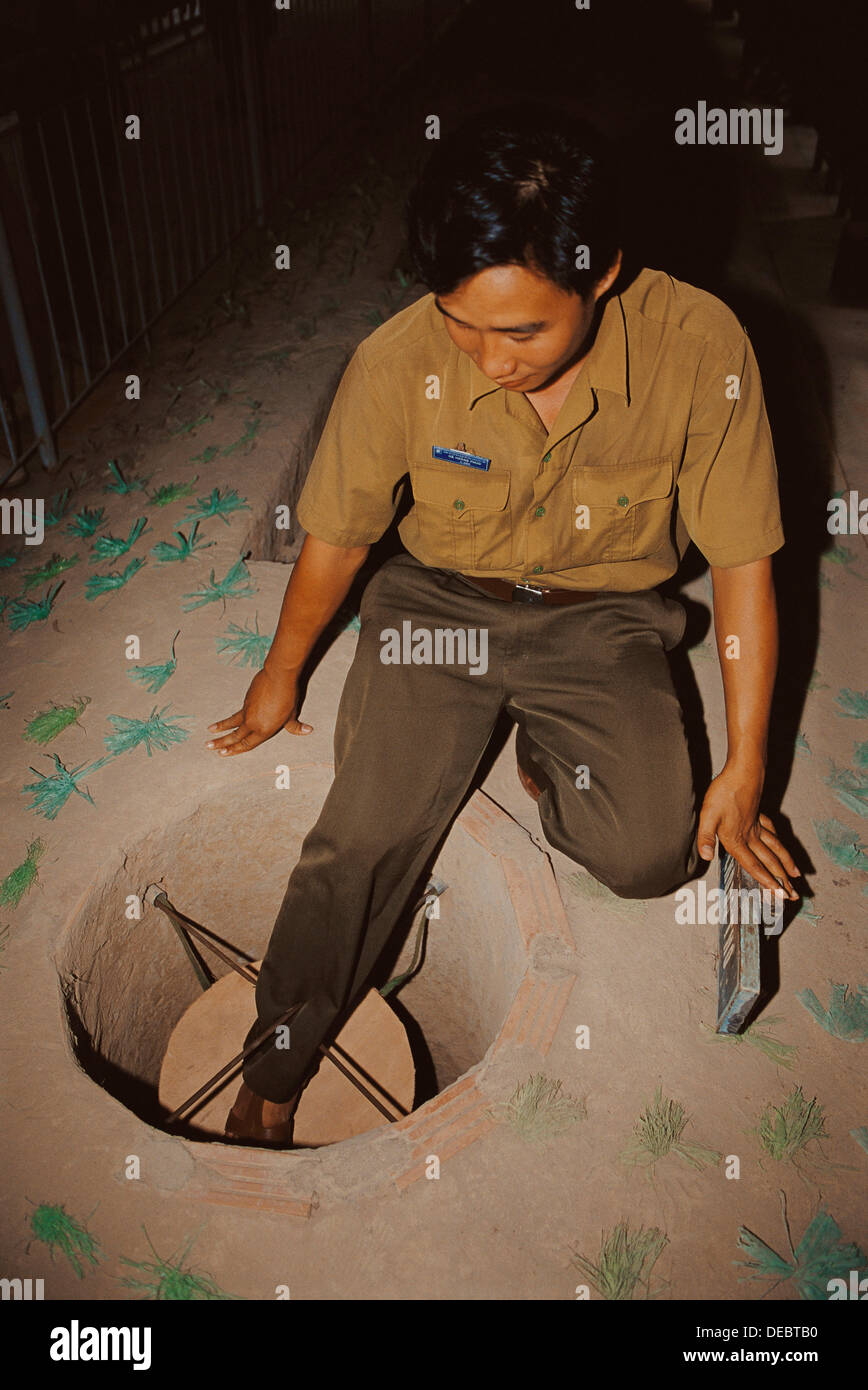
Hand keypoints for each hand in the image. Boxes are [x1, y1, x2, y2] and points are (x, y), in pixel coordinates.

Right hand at [205, 667, 311, 755]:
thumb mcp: (292, 715)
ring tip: (208, 735)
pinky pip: (235, 714)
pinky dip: (227, 719)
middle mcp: (253, 723)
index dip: (235, 750)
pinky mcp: (246, 701)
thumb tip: (307, 731)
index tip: (224, 753)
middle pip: (235, 736)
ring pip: (231, 724)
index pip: (248, 744)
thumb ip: (295, 726)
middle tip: (209, 747)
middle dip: (222, 743)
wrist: (278, 676)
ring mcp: (247, 712)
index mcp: (265, 730)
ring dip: (220, 731)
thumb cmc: (287, 696)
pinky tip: (223, 721)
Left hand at [696, 763, 799, 898]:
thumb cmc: (724, 792)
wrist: (742, 771)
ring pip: (775, 848)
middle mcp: (750, 835)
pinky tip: (780, 845)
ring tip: (796, 875)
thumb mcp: (708, 815)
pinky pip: (772, 832)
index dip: (765, 881)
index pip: (753, 865)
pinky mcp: (759, 814)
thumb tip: (706, 856)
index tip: (778, 894)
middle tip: (793, 894)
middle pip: (769, 861)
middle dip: (781, 880)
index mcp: (737, 839)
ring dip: (786, 863)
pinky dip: (778, 841)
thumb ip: (706, 837)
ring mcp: (757, 825)